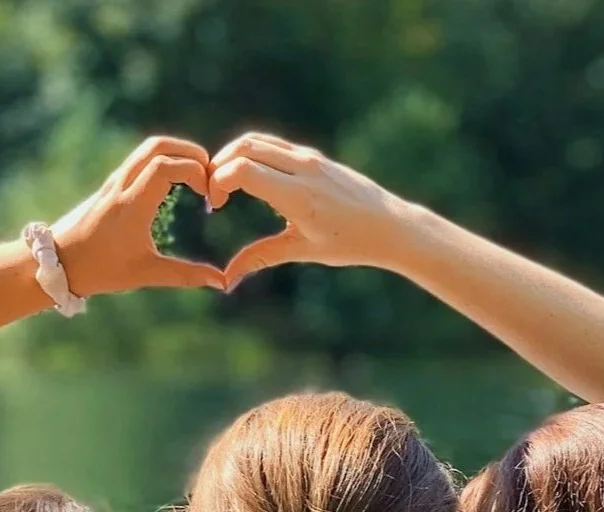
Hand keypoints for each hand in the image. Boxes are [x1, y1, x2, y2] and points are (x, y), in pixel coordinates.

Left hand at [54, 136, 223, 297]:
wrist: (58, 262)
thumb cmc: (101, 271)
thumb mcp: (146, 274)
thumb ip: (185, 275)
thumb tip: (220, 283)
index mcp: (132, 205)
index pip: (167, 166)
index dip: (194, 171)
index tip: (208, 194)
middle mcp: (122, 186)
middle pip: (158, 146)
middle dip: (189, 153)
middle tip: (209, 174)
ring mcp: (114, 181)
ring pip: (147, 148)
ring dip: (176, 152)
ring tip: (196, 174)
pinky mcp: (110, 184)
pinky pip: (139, 159)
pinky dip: (162, 160)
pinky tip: (174, 182)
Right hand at [207, 134, 407, 286]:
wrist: (390, 225)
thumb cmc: (350, 243)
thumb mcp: (303, 251)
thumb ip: (262, 257)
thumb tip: (227, 280)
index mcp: (298, 195)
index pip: (244, 169)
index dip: (219, 181)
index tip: (216, 205)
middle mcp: (303, 168)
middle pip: (245, 146)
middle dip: (220, 165)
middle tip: (213, 193)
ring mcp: (309, 158)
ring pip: (259, 140)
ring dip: (235, 156)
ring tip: (227, 185)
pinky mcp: (314, 156)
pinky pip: (275, 146)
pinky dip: (254, 155)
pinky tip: (251, 181)